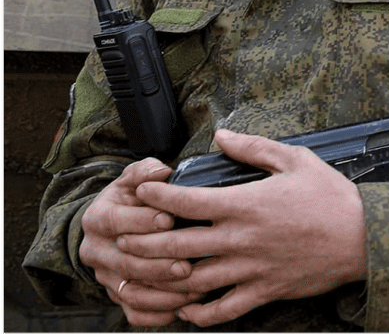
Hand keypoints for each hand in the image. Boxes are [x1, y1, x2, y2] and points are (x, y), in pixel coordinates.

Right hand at [78, 158, 199, 327]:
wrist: (114, 226)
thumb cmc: (133, 198)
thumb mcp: (134, 179)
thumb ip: (145, 171)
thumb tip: (161, 171)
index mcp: (98, 218)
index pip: (115, 222)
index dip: (141, 221)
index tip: (168, 219)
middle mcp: (96, 251)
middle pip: (125, 263)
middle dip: (158, 265)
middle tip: (186, 265)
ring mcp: (106, 277)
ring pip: (131, 293)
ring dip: (163, 295)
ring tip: (194, 289)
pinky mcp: (117, 296)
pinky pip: (135, 313)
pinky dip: (158, 314)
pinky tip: (183, 308)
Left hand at [123, 129, 367, 326]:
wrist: (364, 237)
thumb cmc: (332, 198)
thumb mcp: (297, 160)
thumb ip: (255, 148)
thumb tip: (221, 136)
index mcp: (246, 203)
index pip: (186, 200)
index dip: (156, 194)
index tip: (141, 191)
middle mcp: (241, 238)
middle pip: (176, 244)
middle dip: (143, 240)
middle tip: (124, 235)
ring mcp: (250, 268)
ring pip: (191, 280)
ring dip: (161, 278)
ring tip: (141, 274)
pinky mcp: (264, 291)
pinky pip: (222, 310)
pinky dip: (198, 314)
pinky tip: (184, 309)